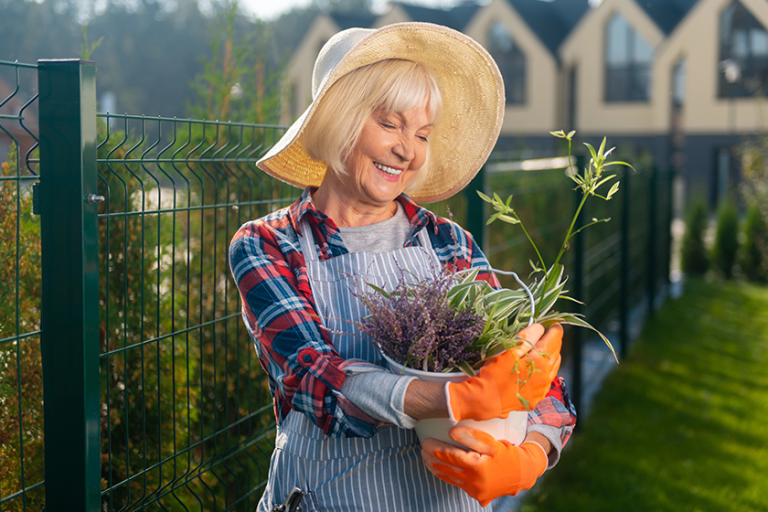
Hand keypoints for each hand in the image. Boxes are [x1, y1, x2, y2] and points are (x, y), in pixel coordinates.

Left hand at [421, 427, 547, 506]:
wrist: (523, 473)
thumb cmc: (507, 454)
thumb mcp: (491, 442)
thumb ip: (471, 436)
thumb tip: (450, 433)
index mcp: (478, 467)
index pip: (450, 456)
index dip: (436, 448)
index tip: (426, 442)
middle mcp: (475, 482)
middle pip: (447, 468)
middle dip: (432, 458)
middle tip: (423, 449)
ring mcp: (476, 491)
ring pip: (450, 478)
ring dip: (436, 469)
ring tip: (427, 459)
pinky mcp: (478, 496)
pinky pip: (458, 485)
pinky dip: (447, 477)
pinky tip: (440, 471)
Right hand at [446, 323, 561, 421]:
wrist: (485, 400)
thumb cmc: (494, 373)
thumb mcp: (508, 350)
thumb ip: (527, 337)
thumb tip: (539, 328)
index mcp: (539, 362)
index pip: (553, 341)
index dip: (555, 331)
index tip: (555, 325)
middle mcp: (545, 376)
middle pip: (556, 355)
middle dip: (554, 343)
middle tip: (551, 335)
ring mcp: (541, 390)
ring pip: (553, 369)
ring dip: (551, 358)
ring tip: (546, 351)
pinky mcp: (535, 399)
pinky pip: (545, 382)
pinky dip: (545, 373)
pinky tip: (538, 370)